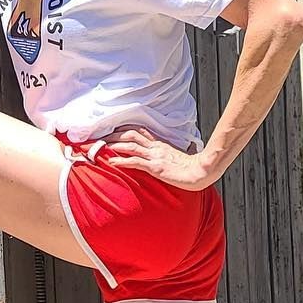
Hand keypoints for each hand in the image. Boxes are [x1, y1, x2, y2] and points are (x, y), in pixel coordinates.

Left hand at [98, 126, 215, 189]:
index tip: (110, 131)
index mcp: (160, 144)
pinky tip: (111, 163)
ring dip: (114, 145)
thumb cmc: (192, 167)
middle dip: (114, 134)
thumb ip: (168, 155)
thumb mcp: (177, 158)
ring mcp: (155, 156)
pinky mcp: (156, 167)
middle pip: (131, 134)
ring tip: (101, 147)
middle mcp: (156, 147)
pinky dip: (122, 161)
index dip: (123, 130)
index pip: (139, 132)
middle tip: (100, 137)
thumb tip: (164, 157)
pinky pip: (136, 162)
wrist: (202, 172)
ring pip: (131, 145)